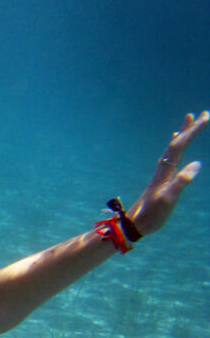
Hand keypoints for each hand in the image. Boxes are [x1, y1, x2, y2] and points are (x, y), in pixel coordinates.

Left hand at [128, 111, 207, 235]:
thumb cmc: (151, 215)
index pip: (180, 146)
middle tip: (205, 113)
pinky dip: (176, 146)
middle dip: (190, 128)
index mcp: (164, 172)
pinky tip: (175, 142)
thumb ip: (181, 182)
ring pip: (173, 148)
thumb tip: (197, 164)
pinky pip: (170, 156)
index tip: (206, 118)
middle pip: (177, 143)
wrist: (134, 224)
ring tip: (190, 119)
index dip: (192, 131)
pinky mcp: (161, 179)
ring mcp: (162, 173)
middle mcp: (162, 169)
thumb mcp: (168, 199)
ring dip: (183, 133)